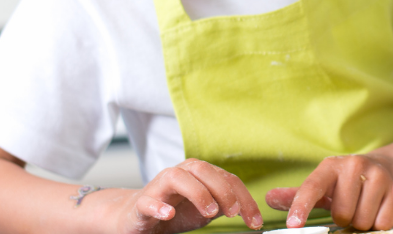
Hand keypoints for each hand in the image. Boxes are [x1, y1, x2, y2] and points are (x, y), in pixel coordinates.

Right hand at [112, 158, 262, 233]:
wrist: (137, 218)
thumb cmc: (174, 210)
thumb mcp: (206, 209)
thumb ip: (225, 204)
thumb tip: (246, 208)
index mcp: (199, 174)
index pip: (227, 179)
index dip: (245, 199)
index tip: (255, 221)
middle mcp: (180, 173)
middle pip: (204, 170)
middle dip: (223, 190)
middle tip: (233, 212)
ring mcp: (159, 187)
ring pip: (177, 177)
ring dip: (197, 193)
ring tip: (209, 212)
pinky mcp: (142, 203)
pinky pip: (149, 200)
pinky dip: (159, 206)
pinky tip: (169, 213)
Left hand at [267, 153, 392, 230]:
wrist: (387, 165)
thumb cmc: (346, 182)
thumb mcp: (323, 185)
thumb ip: (297, 195)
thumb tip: (268, 198)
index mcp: (330, 166)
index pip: (312, 188)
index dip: (301, 207)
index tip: (293, 225)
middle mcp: (353, 165)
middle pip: (341, 213)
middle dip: (344, 218)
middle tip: (350, 206)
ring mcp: (377, 175)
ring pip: (362, 220)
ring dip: (362, 221)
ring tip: (365, 206)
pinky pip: (381, 222)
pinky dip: (378, 222)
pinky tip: (379, 208)